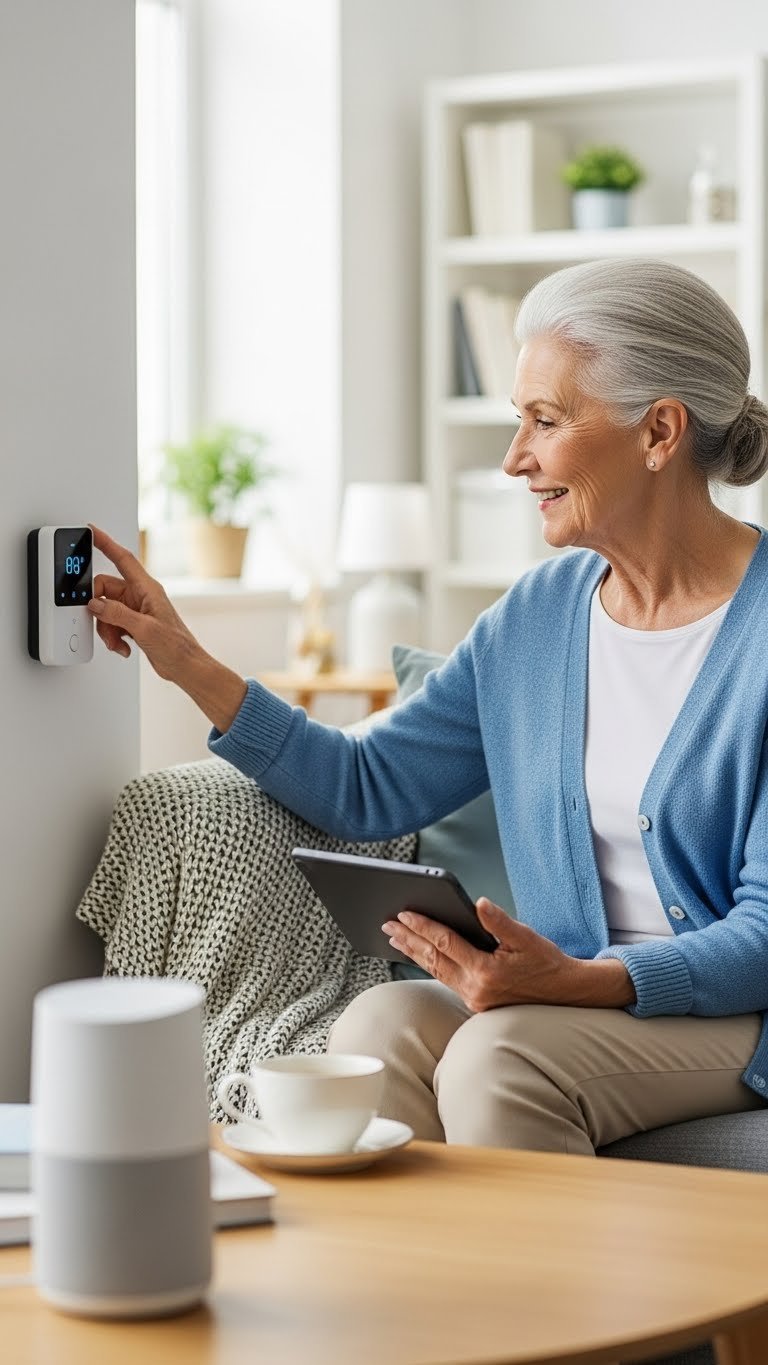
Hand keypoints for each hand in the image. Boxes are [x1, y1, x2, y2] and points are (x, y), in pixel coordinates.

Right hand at [87, 525, 201, 678]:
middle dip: (100, 610)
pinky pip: (112, 622)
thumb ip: (117, 614)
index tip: (91, 531)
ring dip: (106, 628)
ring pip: (106, 609)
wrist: (185, 667)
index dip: (106, 543)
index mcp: (147, 588)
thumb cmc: (177, 646)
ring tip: (117, 642)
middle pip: (105, 590)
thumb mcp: (144, 628)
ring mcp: (136, 610)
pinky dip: (112, 636)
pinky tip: (123, 646)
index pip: (122, 559)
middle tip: (104, 626)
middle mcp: (140, 596)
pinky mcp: (134, 624)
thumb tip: (95, 604)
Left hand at [382, 899, 634, 1010]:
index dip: (423, 926)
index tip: (403, 913)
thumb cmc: (548, 963)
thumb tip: (480, 904)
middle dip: (408, 939)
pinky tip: (421, 954)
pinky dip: (430, 964)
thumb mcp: (527, 938)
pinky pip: (446, 979)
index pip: (445, 944)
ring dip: (414, 952)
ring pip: (436, 971)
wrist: (566, 994)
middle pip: (433, 959)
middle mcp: (475, 989)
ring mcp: (474, 999)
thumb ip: (500, 922)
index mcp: (486, 971)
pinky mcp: (476, 1003)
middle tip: (387, 923)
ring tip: (396, 936)